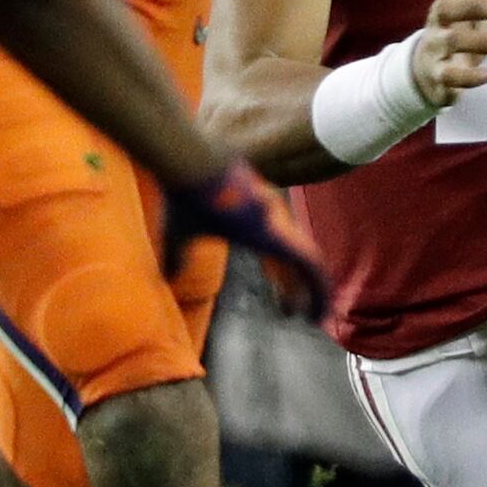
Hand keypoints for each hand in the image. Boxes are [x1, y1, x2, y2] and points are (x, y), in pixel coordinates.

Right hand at [160, 161, 328, 316]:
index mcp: (252, 225)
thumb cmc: (185, 197)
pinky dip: (318, 289)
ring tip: (316, 320)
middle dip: (297, 289)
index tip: (284, 303)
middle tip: (299, 314)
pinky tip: (319, 311)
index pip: (275, 258)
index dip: (281, 280)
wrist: (194, 166)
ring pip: (308, 264)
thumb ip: (178, 258)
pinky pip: (309, 266)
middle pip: (293, 262)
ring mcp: (280, 226)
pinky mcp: (281, 233)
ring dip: (314, 293)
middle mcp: (271, 223)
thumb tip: (168, 278)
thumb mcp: (178, 235)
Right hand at [412, 0, 486, 104]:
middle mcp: (437, 22)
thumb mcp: (475, 13)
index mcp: (449, 1)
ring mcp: (434, 49)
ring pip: (452, 40)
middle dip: (474, 6)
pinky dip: (471, 76)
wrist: (425, 73)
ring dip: (484, 41)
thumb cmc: (457, 35)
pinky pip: (450, 75)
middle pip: (446, 6)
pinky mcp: (438, 76)